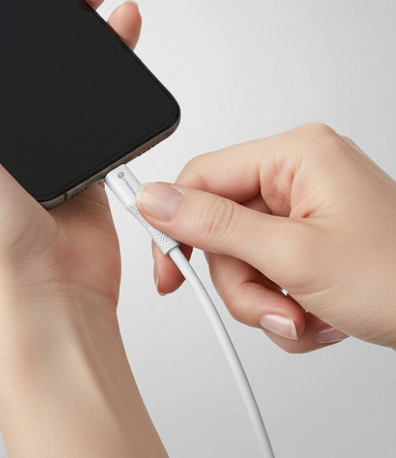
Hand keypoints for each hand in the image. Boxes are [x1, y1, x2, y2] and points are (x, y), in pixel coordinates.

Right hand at [137, 124, 395, 351]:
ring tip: (303, 317)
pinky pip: (269, 266)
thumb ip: (214, 225)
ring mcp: (308, 206)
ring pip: (243, 254)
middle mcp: (300, 173)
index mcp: (295, 154)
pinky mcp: (314, 235)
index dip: (177, 225)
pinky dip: (284, 300)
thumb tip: (155, 199)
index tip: (167, 269)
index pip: (203, 176)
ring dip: (265, 298)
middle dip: (242, 279)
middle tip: (272, 308)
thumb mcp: (294, 256)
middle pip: (223, 224)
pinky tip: (316, 314)